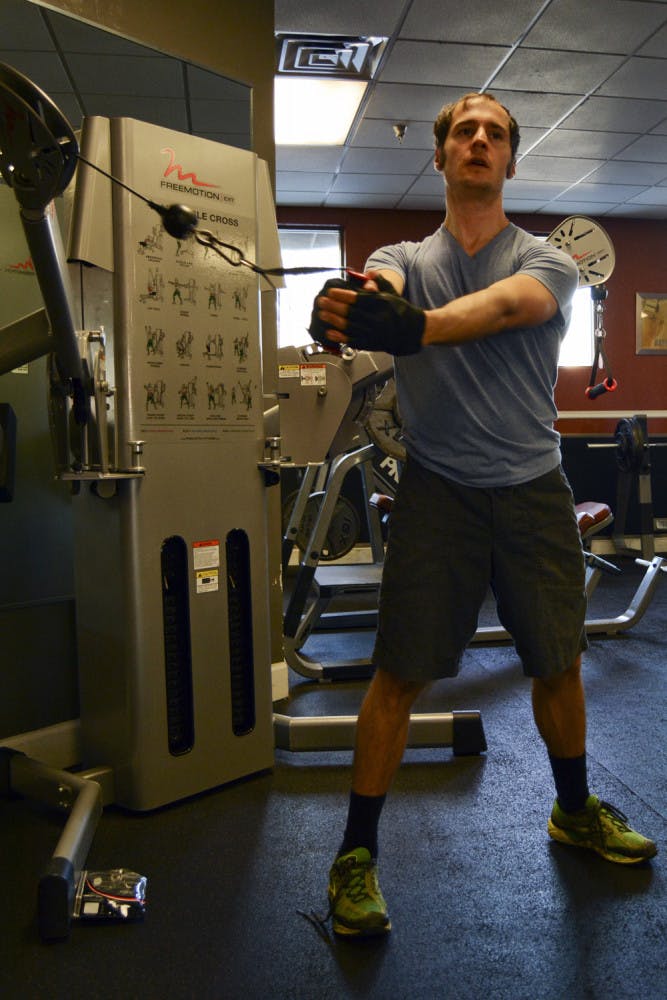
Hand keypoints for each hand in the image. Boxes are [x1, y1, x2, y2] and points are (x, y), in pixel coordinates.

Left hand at [309, 276, 424, 355]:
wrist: (413, 331)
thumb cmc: (400, 309)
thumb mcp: (392, 293)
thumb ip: (379, 282)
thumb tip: (369, 272)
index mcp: (381, 304)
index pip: (358, 299)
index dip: (342, 295)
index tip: (330, 292)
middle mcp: (378, 319)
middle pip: (351, 313)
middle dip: (333, 307)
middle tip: (321, 301)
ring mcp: (374, 333)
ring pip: (350, 326)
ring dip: (334, 320)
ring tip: (322, 314)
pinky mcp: (372, 343)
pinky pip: (353, 340)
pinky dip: (340, 336)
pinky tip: (330, 332)